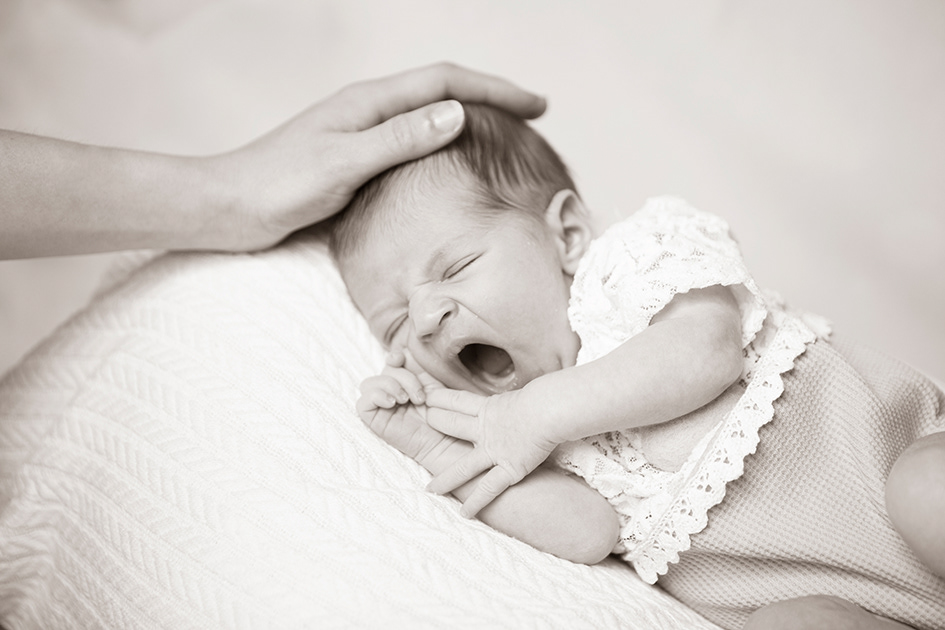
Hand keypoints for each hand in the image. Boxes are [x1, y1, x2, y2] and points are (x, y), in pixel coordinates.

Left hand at [211, 62, 546, 250]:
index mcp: (369, 103)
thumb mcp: (343, 164)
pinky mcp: (352, 158)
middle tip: (532, 114)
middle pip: (442, 90)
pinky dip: (443, 143)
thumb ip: (398, 139)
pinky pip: (410, 140)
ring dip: (470, 116)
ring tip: (504, 132)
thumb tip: (458, 113)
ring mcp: (360, 133)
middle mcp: (367, 110)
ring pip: (428, 114)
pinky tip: (449, 163)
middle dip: (491, 96)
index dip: (496, 89)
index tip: (537, 105)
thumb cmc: (276, 187)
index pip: (446, 83)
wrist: (228, 208)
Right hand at [356, 350, 458, 466]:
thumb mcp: (432, 382)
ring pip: (369, 384)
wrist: (443, 438)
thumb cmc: (441, 412)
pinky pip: (362, 403)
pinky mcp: (373, 419)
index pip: (389, 361)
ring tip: (406, 400)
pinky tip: (392, 403)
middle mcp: (390, 390)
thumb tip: (404, 349)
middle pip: (384, 371)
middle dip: (403, 378)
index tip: (402, 360)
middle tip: (419, 396)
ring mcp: (380, 405)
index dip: (394, 357)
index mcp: (404, 380)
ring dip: (389, 386)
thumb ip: (418, 365)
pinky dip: (376, 397)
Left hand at [423, 387, 560, 517]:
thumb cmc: (547, 397)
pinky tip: (464, 513)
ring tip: (430, 489)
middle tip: (421, 424)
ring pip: (463, 467)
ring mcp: (496, 451)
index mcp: (491, 407)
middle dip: (436, 424)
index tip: (427, 397)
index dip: (441, 398)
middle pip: (453, 425)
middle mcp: (487, 430)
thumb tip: (533, 393)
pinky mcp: (510, 468)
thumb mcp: (528, 393)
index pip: (459, 401)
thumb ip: (522, 399)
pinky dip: (476, 502)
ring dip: (446, 479)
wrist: (551, 410)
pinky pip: (488, 489)